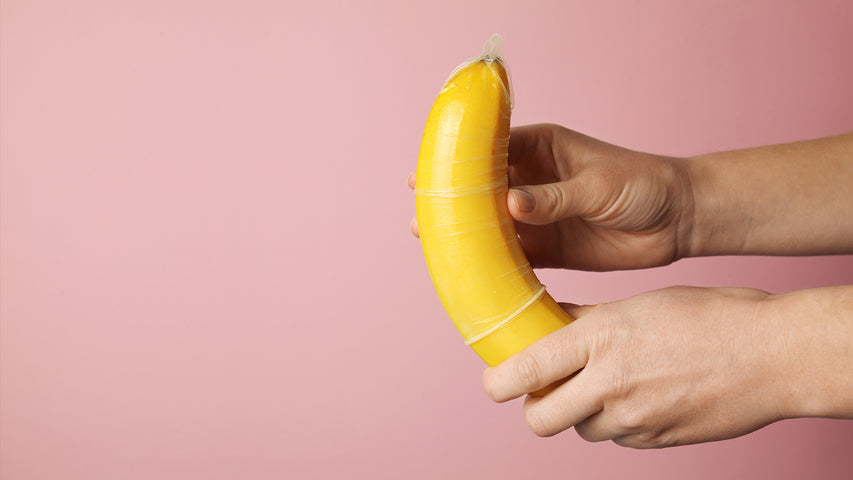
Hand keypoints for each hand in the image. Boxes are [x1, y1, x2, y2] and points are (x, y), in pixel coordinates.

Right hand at [410, 124, 694, 270]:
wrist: (679, 221)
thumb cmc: (644, 185)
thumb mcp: (599, 185)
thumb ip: (555, 197)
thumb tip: (510, 205)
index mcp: (541, 150)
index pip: (490, 151)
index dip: (457, 163)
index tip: (428, 175)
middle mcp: (533, 182)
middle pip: (481, 192)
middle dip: (452, 203)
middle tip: (420, 217)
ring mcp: (538, 216)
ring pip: (491, 226)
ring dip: (465, 236)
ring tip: (432, 245)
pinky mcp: (548, 248)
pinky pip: (512, 257)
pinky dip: (492, 265)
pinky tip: (469, 274)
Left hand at [482, 286, 794, 447]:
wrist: (772, 355)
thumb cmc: (709, 317)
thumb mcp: (637, 305)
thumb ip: (585, 320)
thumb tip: (547, 323)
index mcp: (600, 339)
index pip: (527, 370)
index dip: (499, 382)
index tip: (494, 381)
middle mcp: (610, 383)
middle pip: (541, 419)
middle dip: (536, 408)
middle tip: (546, 390)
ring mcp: (635, 419)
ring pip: (581, 430)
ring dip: (582, 413)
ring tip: (609, 384)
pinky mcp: (656, 441)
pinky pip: (619, 438)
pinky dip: (618, 422)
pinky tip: (644, 394)